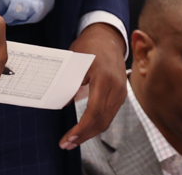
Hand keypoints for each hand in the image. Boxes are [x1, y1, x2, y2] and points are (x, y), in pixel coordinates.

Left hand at [61, 22, 126, 149]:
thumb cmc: (89, 46)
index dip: (81, 128)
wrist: (108, 38)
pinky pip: (109, 115)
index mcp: (104, 79)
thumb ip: (69, 83)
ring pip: (106, 121)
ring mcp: (121, 92)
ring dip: (90, 133)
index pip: (94, 112)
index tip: (68, 138)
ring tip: (73, 140)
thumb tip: (61, 104)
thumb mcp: (74, 62)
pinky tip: (85, 130)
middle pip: (101, 121)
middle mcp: (116, 88)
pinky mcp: (121, 95)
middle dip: (83, 136)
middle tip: (66, 144)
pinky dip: (97, 124)